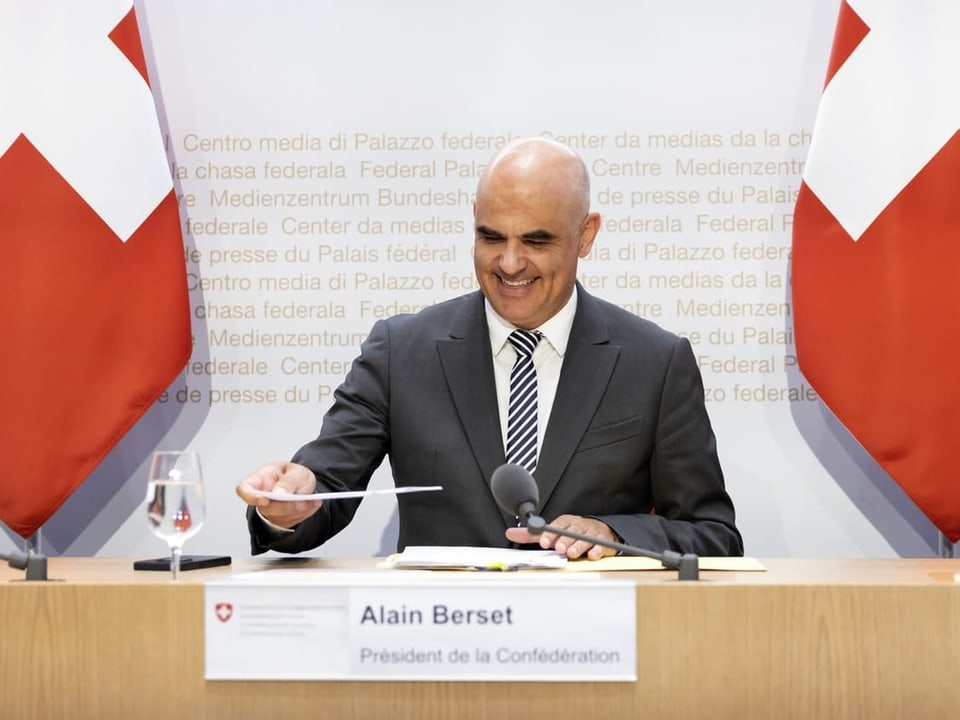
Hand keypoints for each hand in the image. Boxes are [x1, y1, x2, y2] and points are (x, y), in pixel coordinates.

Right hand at [235, 462, 321, 528]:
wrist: (306, 484)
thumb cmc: (295, 475)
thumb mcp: (296, 472)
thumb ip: (288, 481)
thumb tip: (279, 493)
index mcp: (260, 479)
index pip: (243, 489)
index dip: (250, 496)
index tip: (265, 500)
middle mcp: (262, 497)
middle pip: (265, 508)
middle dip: (284, 507)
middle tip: (301, 503)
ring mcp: (270, 511)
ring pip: (279, 518)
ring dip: (296, 512)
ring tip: (309, 502)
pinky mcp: (281, 521)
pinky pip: (291, 522)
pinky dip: (304, 514)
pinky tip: (312, 504)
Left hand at [504, 514, 618, 559]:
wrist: (599, 529)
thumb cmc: (571, 532)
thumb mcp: (551, 531)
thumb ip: (532, 535)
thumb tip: (510, 533)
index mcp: (565, 522)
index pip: (557, 526)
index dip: (550, 533)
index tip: (545, 541)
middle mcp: (578, 527)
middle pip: (571, 532)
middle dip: (565, 541)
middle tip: (559, 548)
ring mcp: (591, 534)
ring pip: (585, 539)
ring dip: (578, 546)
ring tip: (572, 553)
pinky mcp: (603, 543)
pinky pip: (600, 546)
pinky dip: (597, 551)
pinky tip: (592, 555)